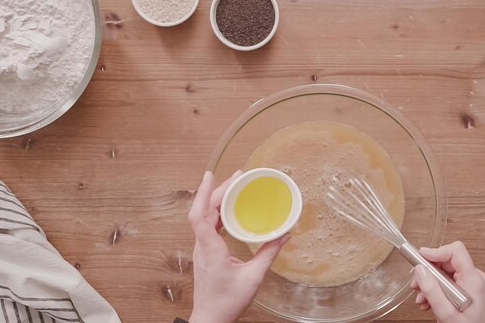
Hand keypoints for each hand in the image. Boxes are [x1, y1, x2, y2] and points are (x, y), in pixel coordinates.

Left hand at [188, 171, 290, 322]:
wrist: (211, 319)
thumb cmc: (227, 302)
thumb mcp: (253, 277)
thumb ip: (268, 254)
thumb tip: (284, 234)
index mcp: (210, 250)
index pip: (200, 216)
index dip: (205, 193)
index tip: (211, 175)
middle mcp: (202, 246)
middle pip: (203, 210)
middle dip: (218, 190)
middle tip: (237, 176)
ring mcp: (201, 249)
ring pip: (204, 216)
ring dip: (216, 199)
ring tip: (234, 186)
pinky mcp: (205, 252)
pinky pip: (207, 225)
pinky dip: (218, 212)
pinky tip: (230, 208)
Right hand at [411, 241, 484, 322]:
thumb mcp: (446, 313)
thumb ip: (432, 291)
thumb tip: (420, 270)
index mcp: (473, 280)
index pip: (455, 251)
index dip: (436, 251)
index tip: (421, 256)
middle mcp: (474, 278)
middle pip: (446, 261)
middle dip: (428, 272)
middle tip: (416, 284)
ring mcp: (471, 283)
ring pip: (444, 272)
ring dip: (429, 283)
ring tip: (422, 298)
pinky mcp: (467, 289)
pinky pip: (448, 281)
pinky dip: (436, 289)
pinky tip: (429, 301)